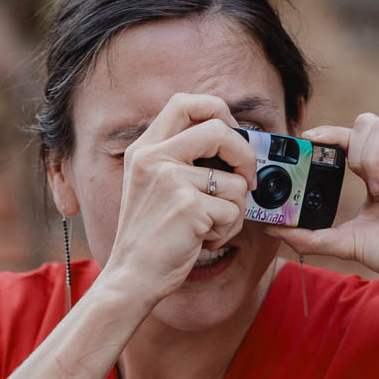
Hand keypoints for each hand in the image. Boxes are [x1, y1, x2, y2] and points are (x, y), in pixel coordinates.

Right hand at [97, 93, 255, 307]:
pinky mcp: (189, 206)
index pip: (186, 103)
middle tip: (247, 178)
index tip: (231, 134)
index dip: (218, 111)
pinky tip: (203, 239)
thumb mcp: (151, 185)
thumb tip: (233, 141)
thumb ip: (179, 159)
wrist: (132, 276)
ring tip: (209, 225)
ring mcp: (170, 180)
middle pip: (220, 129)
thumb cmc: (150, 235)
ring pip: (236, 180)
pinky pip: (233, 210)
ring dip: (234, 208)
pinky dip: (227, 229)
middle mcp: (154, 158)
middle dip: (245, 155)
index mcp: (144, 149)